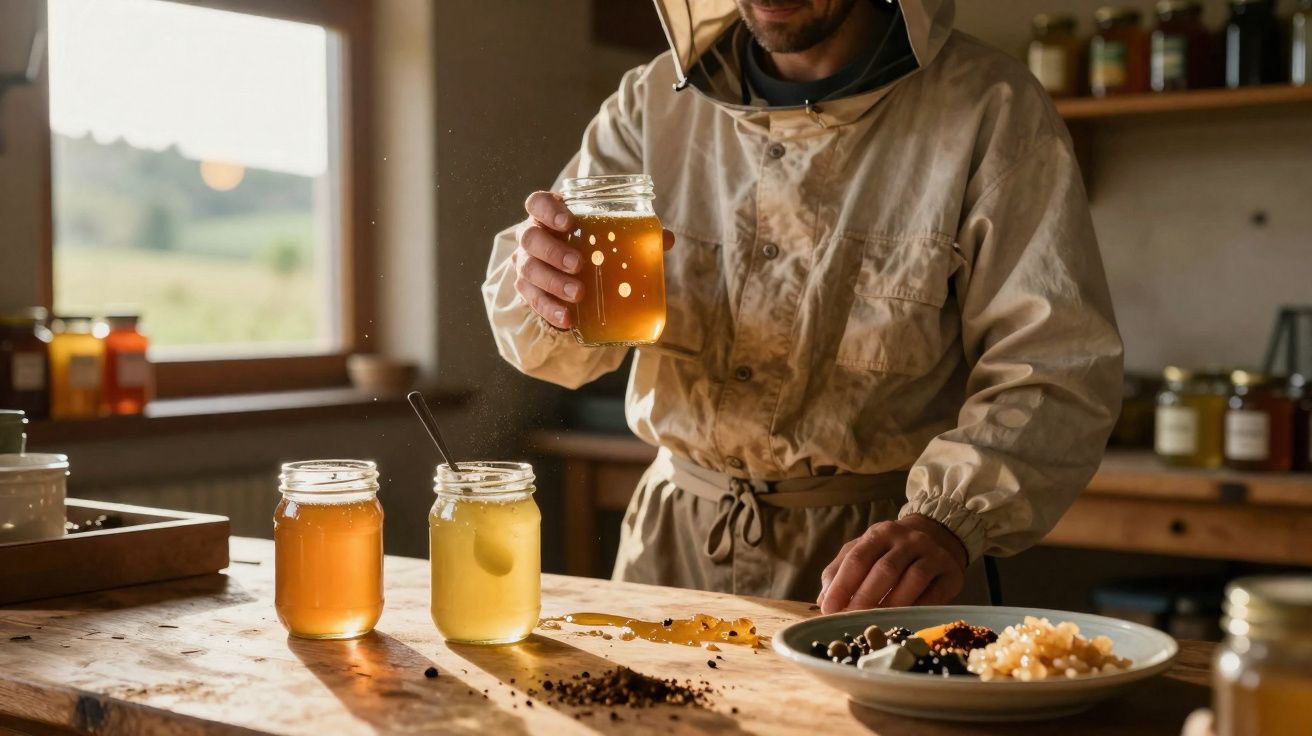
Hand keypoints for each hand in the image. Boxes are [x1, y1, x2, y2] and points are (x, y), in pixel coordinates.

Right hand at [512, 190, 675, 329]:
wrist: (566, 270)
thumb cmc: (589, 243)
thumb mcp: (607, 234)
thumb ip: (634, 233)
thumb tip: (666, 239)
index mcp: (549, 215)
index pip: (537, 203)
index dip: (548, 210)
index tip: (569, 222)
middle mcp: (532, 236)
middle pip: (530, 238)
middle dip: (554, 251)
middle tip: (579, 264)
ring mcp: (526, 263)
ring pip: (529, 270)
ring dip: (553, 283)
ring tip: (578, 294)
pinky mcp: (528, 290)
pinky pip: (533, 300)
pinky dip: (550, 310)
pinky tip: (567, 320)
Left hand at [817, 515, 967, 612]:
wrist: (938, 534)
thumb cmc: (892, 550)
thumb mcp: (865, 550)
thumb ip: (841, 570)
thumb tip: (823, 599)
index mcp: (879, 534)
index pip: (857, 558)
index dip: (842, 585)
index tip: (829, 608)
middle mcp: (907, 540)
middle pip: (885, 569)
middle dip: (866, 597)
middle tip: (852, 618)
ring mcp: (932, 554)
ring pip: (912, 579)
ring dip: (893, 603)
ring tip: (878, 621)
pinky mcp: (951, 571)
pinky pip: (935, 592)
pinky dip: (919, 608)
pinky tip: (906, 619)